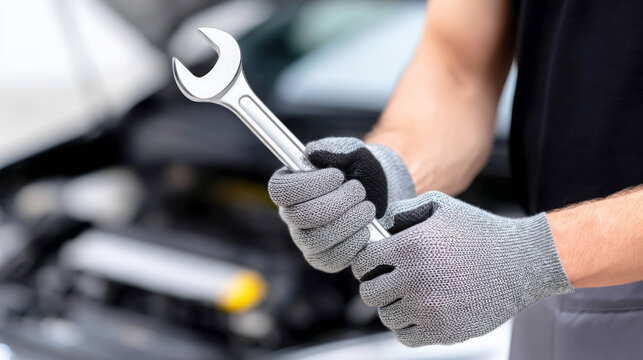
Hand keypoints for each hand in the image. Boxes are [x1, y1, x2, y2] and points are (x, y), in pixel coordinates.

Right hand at [268, 137, 413, 271]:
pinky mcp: (323, 259)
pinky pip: (331, 260)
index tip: (338, 176)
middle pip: (299, 216)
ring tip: (367, 208)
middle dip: (336, 203)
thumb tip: (313, 152)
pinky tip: (365, 230)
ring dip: (348, 222)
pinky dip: (353, 244)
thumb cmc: (363, 170)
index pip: (280, 190)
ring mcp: (305, 240)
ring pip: (315, 240)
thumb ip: (335, 150)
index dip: (308, 185)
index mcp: (290, 185)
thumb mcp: (354, 153)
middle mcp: (291, 214)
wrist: (385, 195)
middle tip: (359, 191)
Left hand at [352, 191, 572, 345]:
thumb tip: (380, 226)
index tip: (375, 264)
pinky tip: (421, 313)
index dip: (366, 262)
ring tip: (409, 297)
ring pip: (386, 315)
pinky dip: (407, 327)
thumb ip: (403, 210)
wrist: (521, 262)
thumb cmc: (479, 231)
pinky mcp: (443, 331)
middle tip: (390, 282)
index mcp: (409, 246)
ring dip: (393, 306)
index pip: (363, 262)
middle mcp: (414, 278)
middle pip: (368, 292)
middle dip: (376, 285)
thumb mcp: (441, 206)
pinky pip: (405, 336)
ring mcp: (428, 308)